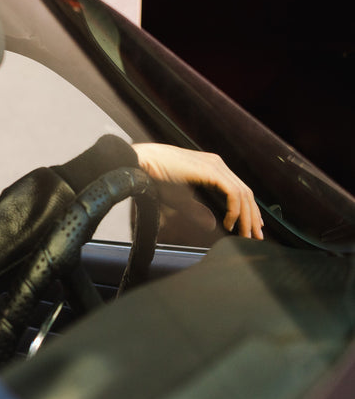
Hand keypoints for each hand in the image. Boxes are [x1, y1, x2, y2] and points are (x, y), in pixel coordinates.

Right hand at [132, 143, 263, 239]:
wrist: (143, 163)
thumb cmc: (155, 178)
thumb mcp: (180, 199)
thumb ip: (196, 210)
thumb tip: (211, 224)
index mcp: (212, 168)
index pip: (239, 190)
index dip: (247, 210)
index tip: (249, 227)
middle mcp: (218, 165)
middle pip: (246, 193)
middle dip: (252, 216)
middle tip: (256, 236)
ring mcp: (216, 166)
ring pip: (243, 194)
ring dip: (246, 217)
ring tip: (245, 234)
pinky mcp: (212, 171)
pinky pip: (233, 193)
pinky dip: (235, 210)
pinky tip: (230, 223)